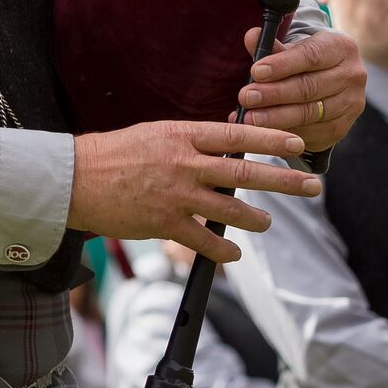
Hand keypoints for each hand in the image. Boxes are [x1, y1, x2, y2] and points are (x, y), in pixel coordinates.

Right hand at [67, 121, 317, 263]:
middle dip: (285, 181)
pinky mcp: (165, 223)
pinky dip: (225, 249)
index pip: (236, 136)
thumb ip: (189, 143)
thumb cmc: (111, 154)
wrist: (73, 179)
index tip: (296, 145)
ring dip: (257, 218)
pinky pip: (207, 240)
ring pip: (233, 210)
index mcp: (180, 136)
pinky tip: (234, 252)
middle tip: (313, 185)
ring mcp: (176, 195)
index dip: (269, 141)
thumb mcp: (153, 135)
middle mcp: (184, 164)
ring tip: (267, 222)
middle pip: (245, 173)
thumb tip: (225, 150)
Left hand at [237, 27, 365, 152]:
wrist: (326, 79)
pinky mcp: (344, 126)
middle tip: (246, 98)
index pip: (311, 56)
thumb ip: (270, 45)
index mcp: (340, 47)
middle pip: (309, 87)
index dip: (282, 65)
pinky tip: (266, 132)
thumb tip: (252, 36)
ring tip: (250, 118)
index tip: (256, 72)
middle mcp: (352, 75)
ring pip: (310, 112)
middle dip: (274, 94)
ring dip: (277, 117)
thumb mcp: (289, 48)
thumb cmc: (301, 61)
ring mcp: (352, 103)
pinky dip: (287, 132)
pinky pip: (313, 132)